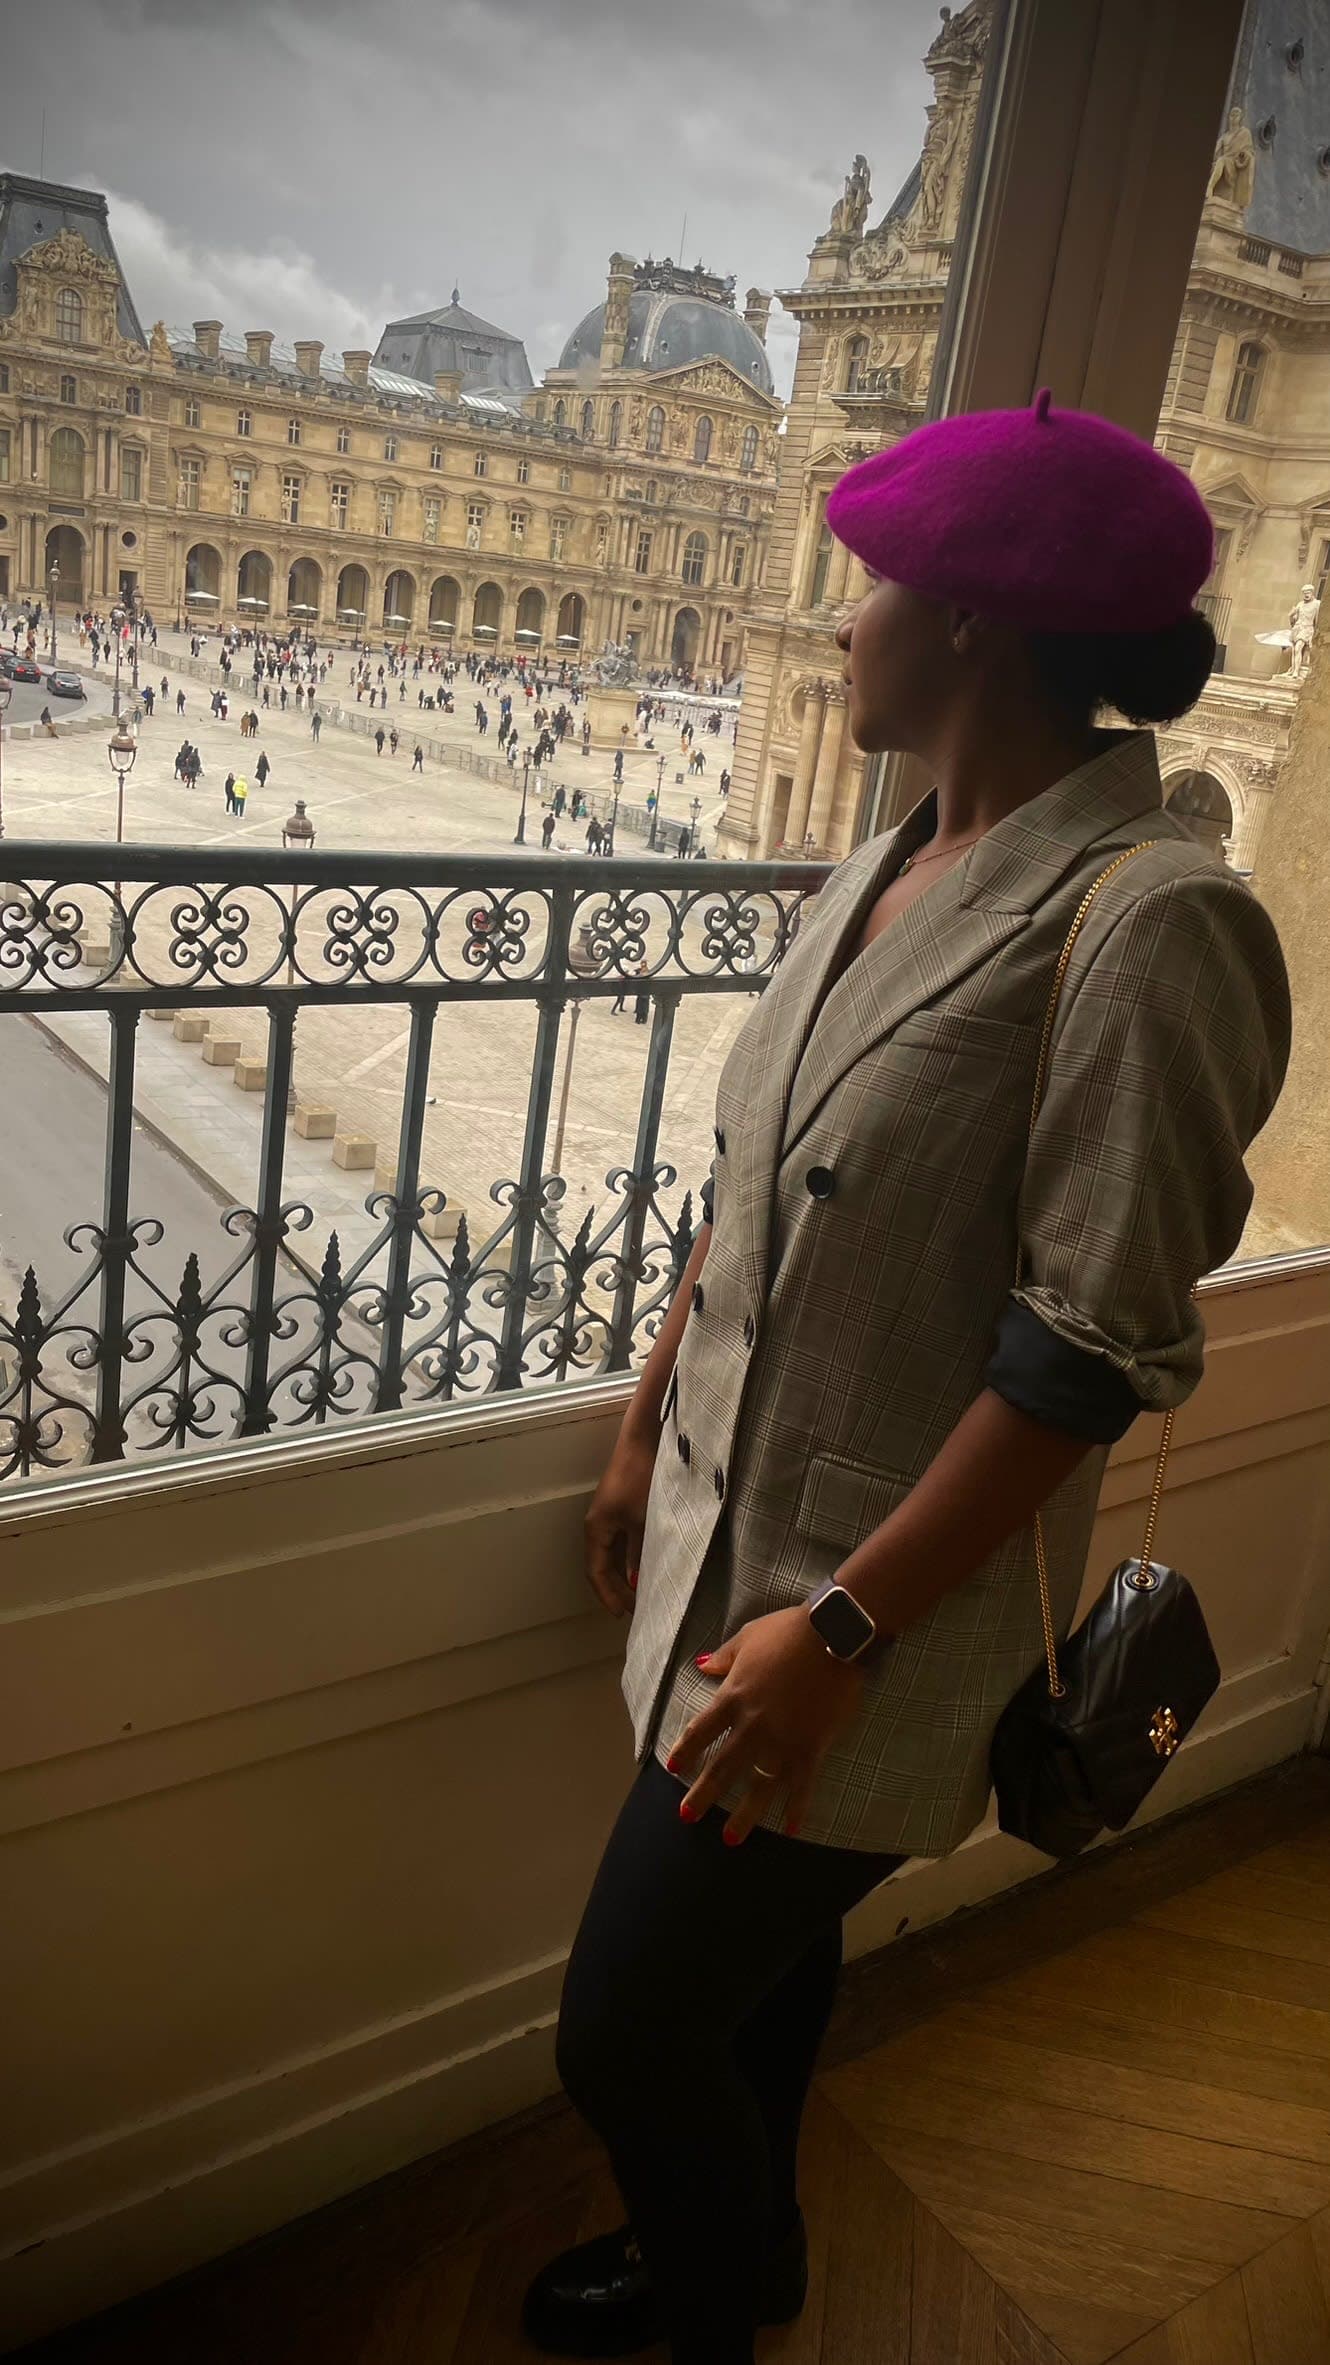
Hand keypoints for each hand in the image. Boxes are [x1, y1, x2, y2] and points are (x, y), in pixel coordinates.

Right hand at [584, 1426, 657, 1617]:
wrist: (644, 1441)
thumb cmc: (641, 1479)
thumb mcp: (643, 1521)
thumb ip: (638, 1553)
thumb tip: (633, 1582)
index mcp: (596, 1529)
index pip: (596, 1573)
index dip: (607, 1596)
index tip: (620, 1615)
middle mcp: (598, 1525)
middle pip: (602, 1566)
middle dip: (616, 1589)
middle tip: (636, 1609)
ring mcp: (609, 1516)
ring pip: (612, 1555)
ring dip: (624, 1574)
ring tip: (642, 1592)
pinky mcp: (621, 1507)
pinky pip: (621, 1542)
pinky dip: (630, 1558)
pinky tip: (646, 1564)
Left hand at [667, 1607, 866, 1844]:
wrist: (832, 1634)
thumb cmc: (788, 1631)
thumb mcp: (748, 1638)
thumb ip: (724, 1658)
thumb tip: (700, 1666)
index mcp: (734, 1696)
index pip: (701, 1729)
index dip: (686, 1750)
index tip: (673, 1768)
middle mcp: (753, 1724)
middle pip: (722, 1766)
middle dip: (703, 1794)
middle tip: (687, 1818)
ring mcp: (782, 1740)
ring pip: (758, 1785)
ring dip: (743, 1814)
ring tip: (730, 1839)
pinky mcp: (812, 1747)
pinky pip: (802, 1784)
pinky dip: (798, 1809)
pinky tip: (792, 1829)